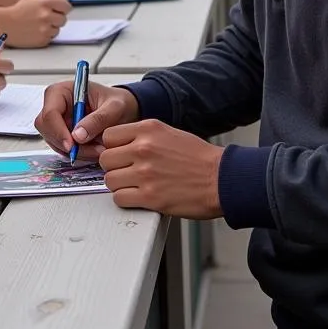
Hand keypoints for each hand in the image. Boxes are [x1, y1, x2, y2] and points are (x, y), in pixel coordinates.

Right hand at [2, 0, 70, 46]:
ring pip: (57, 29)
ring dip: (51, 27)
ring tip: (39, 24)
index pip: (66, 6)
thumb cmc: (17, 9)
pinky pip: (50, 38)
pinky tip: (36, 30)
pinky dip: (45, 35)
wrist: (4, 24)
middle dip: (57, 18)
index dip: (62, 7)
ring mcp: (45, 29)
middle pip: (63, 19)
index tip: (59, 9)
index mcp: (46, 2)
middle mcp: (47, 16)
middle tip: (48, 17)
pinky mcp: (42, 40)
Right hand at [35, 80, 138, 159]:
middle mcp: (56, 106)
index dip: (57, 131)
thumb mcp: (114, 108)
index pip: (49, 112)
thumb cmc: (117, 102)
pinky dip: (79, 154)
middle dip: (67, 144)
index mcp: (62, 91)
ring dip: (76, 151)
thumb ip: (97, 120)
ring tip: (99, 149)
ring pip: (55, 142)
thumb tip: (77, 136)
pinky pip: (63, 149)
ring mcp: (58, 122)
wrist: (123, 110)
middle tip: (91, 151)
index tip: (72, 145)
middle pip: (47, 129)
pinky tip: (95, 149)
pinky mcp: (63, 135)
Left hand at [100, 121, 222, 218]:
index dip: (111, 147)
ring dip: (118, 185)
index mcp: (148, 129)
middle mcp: (143, 148)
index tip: (117, 154)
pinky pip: (119, 198)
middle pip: (105, 159)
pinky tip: (138, 196)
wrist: (221, 179)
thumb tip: (122, 145)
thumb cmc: (200, 158)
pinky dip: (125, 199)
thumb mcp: (169, 133)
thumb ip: (143, 136)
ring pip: (109, 180)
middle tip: (125, 172)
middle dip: (113, 167)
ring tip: (133, 185)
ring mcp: (145, 173)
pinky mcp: (150, 197)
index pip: (108, 136)